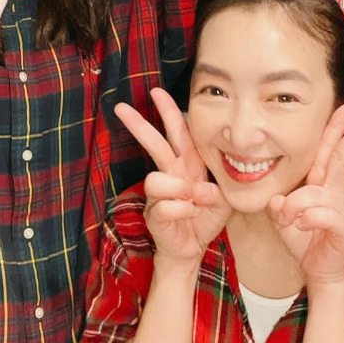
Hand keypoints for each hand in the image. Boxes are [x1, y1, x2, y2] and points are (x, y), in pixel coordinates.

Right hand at [115, 88, 230, 270]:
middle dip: (139, 125)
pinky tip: (191, 215)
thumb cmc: (206, 219)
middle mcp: (171, 175)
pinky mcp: (155, 215)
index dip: (169, 112)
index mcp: (189, 165)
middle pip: (154, 145)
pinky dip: (183, 211)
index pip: (179, 133)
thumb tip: (199, 189)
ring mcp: (159, 194)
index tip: (157, 92)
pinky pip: (165, 206)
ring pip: (156, 179)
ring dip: (179, 189)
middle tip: (121, 107)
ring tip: (195, 200)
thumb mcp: (221, 199)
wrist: (192, 250)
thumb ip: (215, 189)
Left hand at [269, 104, 343, 287]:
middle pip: (342, 156)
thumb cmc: (305, 239)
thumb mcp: (285, 218)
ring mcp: (343, 209)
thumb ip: (281, 204)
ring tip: (288, 219)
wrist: (320, 271)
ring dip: (296, 205)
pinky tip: (301, 225)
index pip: (331, 150)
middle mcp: (337, 192)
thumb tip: (277, 200)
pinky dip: (306, 219)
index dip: (339, 128)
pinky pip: (321, 214)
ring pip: (314, 192)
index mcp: (325, 184)